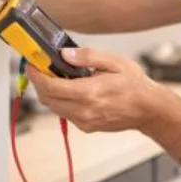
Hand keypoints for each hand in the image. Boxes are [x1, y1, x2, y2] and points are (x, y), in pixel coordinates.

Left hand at [26, 47, 170, 133]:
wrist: (149, 109)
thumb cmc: (134, 84)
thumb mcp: (114, 62)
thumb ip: (87, 57)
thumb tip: (64, 55)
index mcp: (89, 93)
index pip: (50, 86)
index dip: (36, 74)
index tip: (31, 63)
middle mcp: (84, 111)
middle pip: (46, 99)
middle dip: (38, 83)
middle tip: (39, 67)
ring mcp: (84, 121)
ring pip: (53, 108)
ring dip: (48, 92)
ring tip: (52, 76)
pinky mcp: (86, 126)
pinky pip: (65, 113)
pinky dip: (60, 101)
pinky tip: (69, 89)